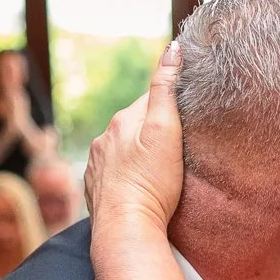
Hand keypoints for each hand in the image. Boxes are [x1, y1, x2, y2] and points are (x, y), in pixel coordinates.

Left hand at [83, 43, 184, 230]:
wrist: (126, 230)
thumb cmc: (151, 183)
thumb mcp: (165, 130)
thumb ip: (166, 89)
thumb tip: (171, 49)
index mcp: (121, 121)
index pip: (149, 101)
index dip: (169, 108)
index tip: (184, 120)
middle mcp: (103, 140)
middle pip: (134, 126)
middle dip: (151, 133)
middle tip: (174, 151)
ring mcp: (96, 166)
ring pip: (122, 151)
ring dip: (136, 156)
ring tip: (156, 173)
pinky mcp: (95, 190)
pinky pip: (113, 175)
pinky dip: (125, 177)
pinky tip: (137, 189)